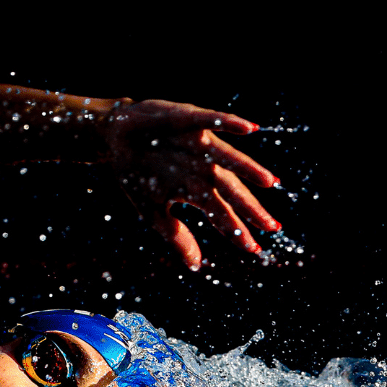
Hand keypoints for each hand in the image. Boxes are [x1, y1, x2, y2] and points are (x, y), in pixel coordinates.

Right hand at [106, 99, 280, 269]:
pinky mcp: (187, 120)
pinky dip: (228, 124)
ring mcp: (198, 143)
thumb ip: (176, 236)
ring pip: (227, 158)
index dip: (236, 230)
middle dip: (250, 208)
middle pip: (231, 189)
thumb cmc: (138, 173)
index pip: (222, 213)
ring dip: (247, 168)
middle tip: (272, 227)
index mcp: (198, 189)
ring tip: (269, 182)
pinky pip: (210, 121)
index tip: (254, 249)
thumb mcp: (153, 211)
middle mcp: (204, 167)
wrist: (114, 137)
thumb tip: (196, 267)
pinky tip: (248, 129)